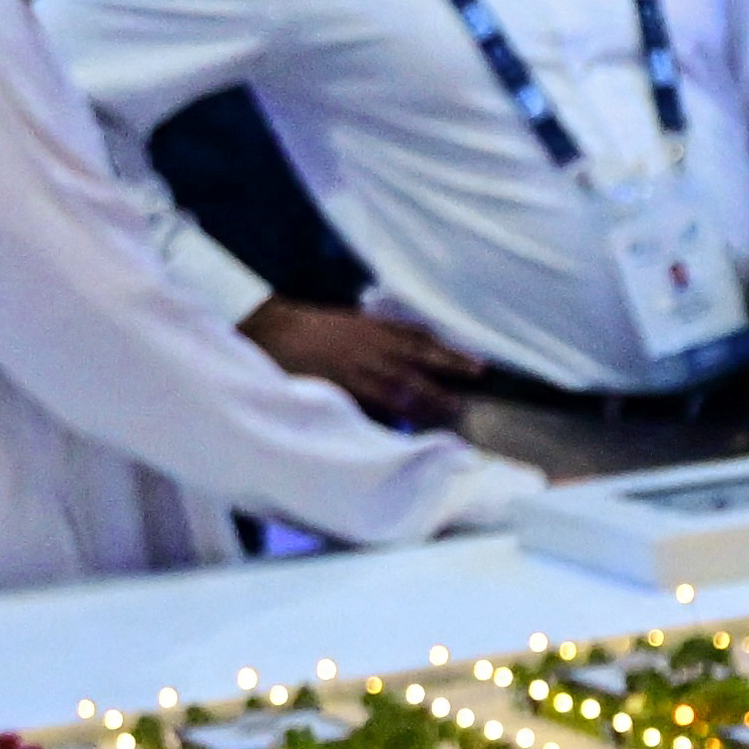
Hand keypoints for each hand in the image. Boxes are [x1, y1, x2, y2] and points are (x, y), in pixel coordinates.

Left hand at [243, 297, 482, 427]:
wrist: (269, 326)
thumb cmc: (284, 368)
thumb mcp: (310, 396)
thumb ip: (346, 411)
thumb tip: (377, 425)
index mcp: (353, 381)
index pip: (398, 400)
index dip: (423, 413)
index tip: (446, 427)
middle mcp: (368, 358)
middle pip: (413, 377)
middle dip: (441, 393)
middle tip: (466, 407)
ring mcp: (371, 336)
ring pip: (417, 348)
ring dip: (449, 359)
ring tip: (479, 368)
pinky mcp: (368, 321)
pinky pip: (404, 327)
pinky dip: (426, 334)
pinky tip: (441, 341)